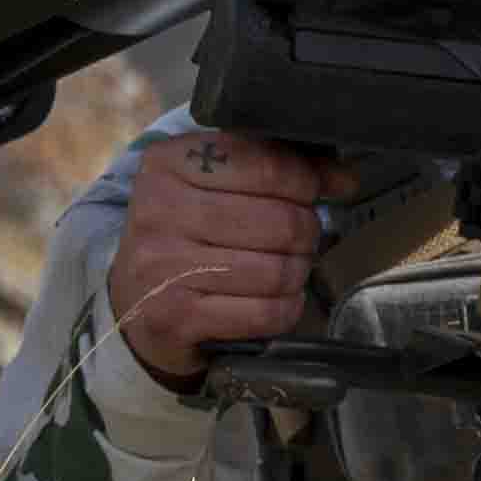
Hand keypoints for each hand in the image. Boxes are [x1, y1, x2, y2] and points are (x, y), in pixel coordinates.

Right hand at [109, 132, 349, 392]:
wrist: (136, 304)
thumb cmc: (188, 236)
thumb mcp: (218, 187)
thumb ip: (278, 168)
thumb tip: (344, 178)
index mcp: (168, 163)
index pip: (265, 164)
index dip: (305, 180)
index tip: (315, 192)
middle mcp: (158, 210)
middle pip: (280, 221)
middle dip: (306, 233)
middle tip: (301, 239)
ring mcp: (162, 267)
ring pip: (277, 270)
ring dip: (297, 274)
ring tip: (287, 269)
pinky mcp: (175, 317)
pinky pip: (265, 313)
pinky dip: (285, 310)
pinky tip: (277, 302)